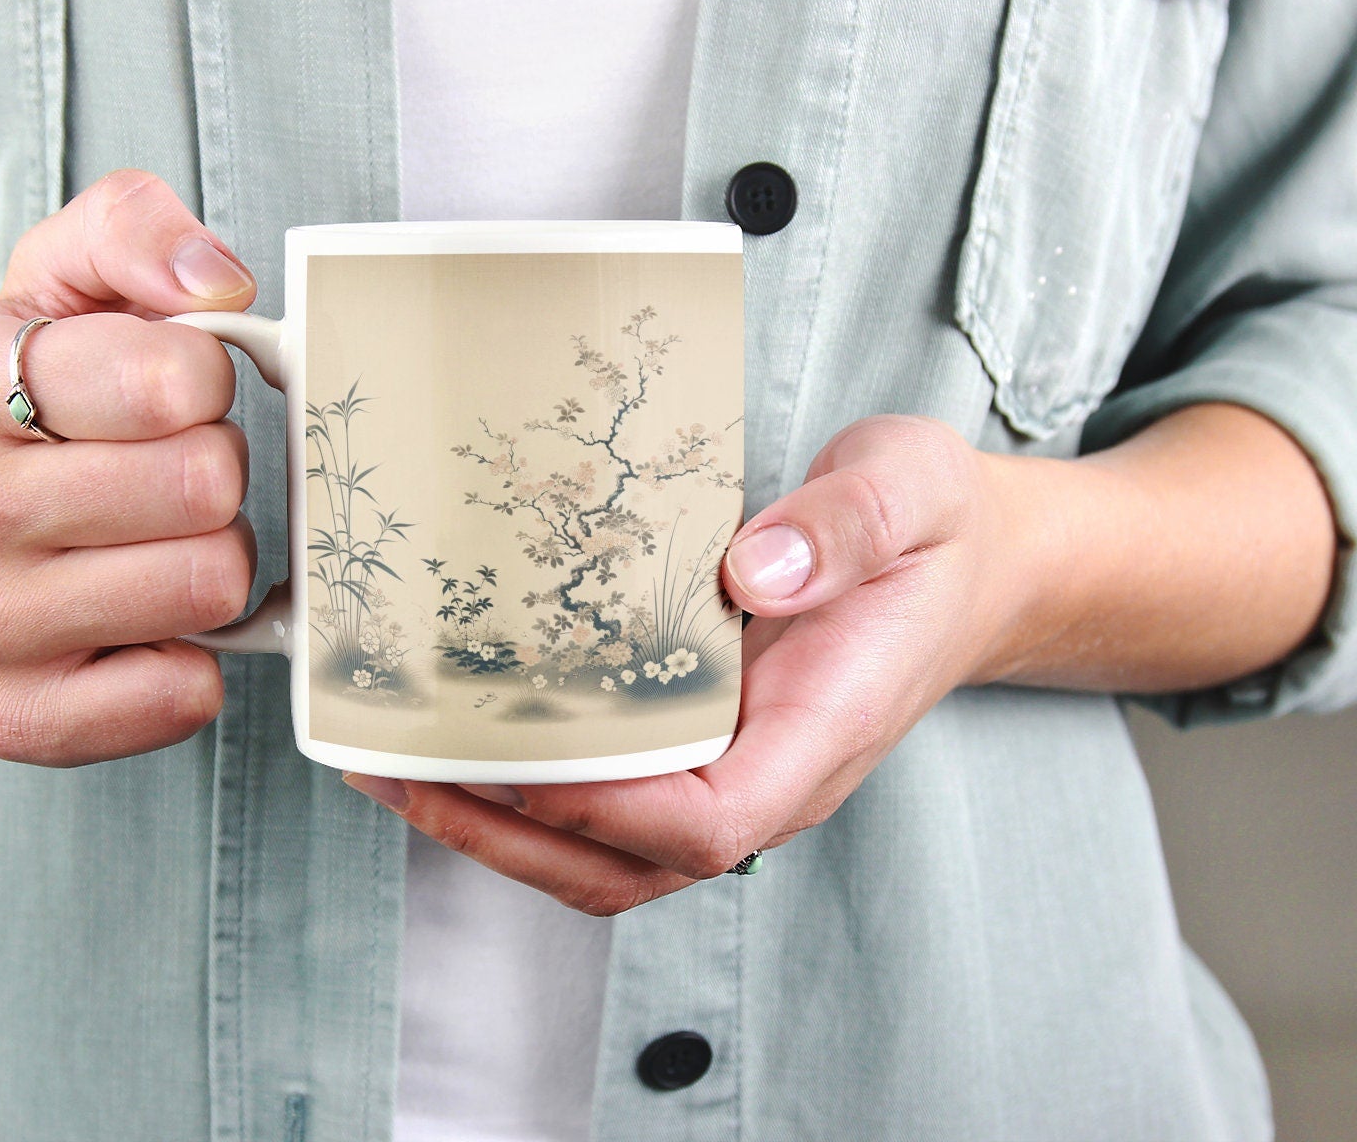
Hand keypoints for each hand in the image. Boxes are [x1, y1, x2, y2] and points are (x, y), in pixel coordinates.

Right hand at [0, 170, 260, 765]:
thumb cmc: (36, 398)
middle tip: (171, 476)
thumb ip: (134, 228)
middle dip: (218, 474)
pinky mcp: (15, 715)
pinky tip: (150, 624)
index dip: (208, 381)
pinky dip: (194, 662)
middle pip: (209, 488)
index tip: (175, 392)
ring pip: (208, 587)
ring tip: (159, 541)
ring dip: (214, 562)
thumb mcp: (62, 278)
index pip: (179, 379)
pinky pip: (180, 697)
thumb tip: (219, 280)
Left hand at [344, 415, 1026, 914]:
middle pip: (627, 864)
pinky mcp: (699, 745)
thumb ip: (842, 527)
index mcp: (822, 734)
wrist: (968, 564)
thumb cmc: (938, 532)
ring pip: (602, 851)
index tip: (511, 762)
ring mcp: (731, 770)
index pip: (707, 824)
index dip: (602, 810)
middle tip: (390, 773)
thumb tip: (749, 569)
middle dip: (503, 834)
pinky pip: (603, 800)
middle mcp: (769, 777)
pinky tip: (452, 739)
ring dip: (493, 826)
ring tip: (387, 768)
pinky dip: (521, 791)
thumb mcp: (911, 493)